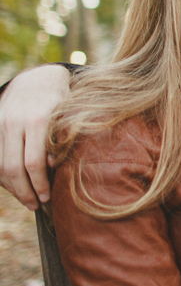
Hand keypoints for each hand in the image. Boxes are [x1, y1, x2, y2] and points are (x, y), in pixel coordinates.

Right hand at [0, 65, 70, 209]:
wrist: (37, 80)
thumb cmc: (61, 101)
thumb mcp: (68, 115)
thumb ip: (61, 139)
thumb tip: (52, 166)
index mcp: (38, 121)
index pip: (33, 162)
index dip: (39, 183)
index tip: (47, 198)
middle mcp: (15, 123)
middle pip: (13, 167)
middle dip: (24, 191)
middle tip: (36, 206)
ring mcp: (2, 124)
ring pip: (0, 164)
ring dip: (12, 187)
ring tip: (27, 200)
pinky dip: (2, 175)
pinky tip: (14, 186)